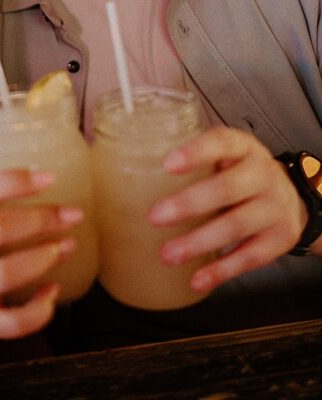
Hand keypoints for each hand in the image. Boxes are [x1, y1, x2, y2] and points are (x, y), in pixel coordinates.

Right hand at [0, 169, 81, 351]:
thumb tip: (38, 183)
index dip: (14, 181)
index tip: (48, 177)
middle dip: (40, 219)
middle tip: (71, 215)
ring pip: (4, 273)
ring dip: (40, 259)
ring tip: (65, 247)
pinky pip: (11, 322)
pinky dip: (38, 311)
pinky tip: (52, 294)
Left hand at [148, 126, 307, 292]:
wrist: (291, 197)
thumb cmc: (240, 173)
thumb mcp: (225, 156)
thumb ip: (193, 161)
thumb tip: (129, 172)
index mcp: (243, 147)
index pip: (221, 141)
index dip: (196, 152)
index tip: (167, 165)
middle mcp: (262, 174)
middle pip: (226, 188)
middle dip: (188, 204)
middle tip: (154, 217)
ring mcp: (275, 207)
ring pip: (236, 226)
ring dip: (199, 242)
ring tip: (167, 254)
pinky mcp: (281, 239)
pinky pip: (249, 257)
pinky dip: (221, 271)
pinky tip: (197, 280)